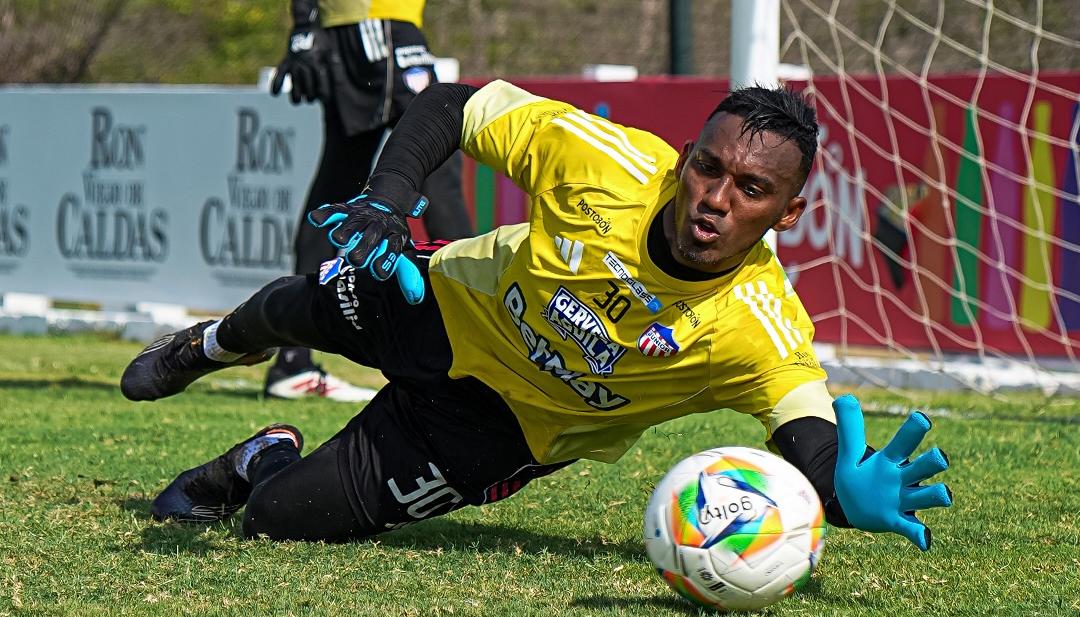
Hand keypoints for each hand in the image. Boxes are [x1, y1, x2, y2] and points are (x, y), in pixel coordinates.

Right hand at [270, 27, 330, 103]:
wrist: (306, 27)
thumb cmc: (322, 43)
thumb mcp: (332, 53)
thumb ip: (336, 69)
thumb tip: (339, 85)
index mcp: (319, 64)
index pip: (322, 88)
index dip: (324, 96)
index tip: (324, 99)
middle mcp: (306, 65)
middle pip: (308, 91)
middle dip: (311, 97)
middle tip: (311, 97)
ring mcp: (294, 64)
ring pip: (294, 88)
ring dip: (296, 97)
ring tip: (298, 100)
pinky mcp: (285, 61)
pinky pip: (279, 74)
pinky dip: (275, 83)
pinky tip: (275, 93)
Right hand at [307, 192, 428, 303]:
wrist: (389, 201)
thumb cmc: (392, 235)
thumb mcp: (404, 251)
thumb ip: (407, 274)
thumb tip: (415, 299)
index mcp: (395, 237)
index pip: (391, 250)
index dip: (386, 261)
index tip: (380, 273)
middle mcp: (379, 226)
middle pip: (371, 237)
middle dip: (363, 248)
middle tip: (356, 260)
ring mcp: (363, 216)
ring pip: (352, 223)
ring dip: (345, 230)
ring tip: (338, 240)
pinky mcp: (348, 208)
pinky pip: (335, 210)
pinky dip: (326, 214)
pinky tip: (316, 220)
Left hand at [833, 394, 951, 549]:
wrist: (855, 506)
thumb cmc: (859, 476)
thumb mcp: (849, 452)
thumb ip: (849, 427)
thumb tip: (843, 397)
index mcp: (890, 460)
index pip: (904, 442)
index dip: (913, 431)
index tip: (921, 418)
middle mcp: (902, 479)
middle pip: (923, 467)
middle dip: (932, 462)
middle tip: (939, 456)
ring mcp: (902, 500)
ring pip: (925, 496)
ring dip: (935, 495)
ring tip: (945, 494)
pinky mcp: (897, 521)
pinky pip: (912, 528)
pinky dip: (919, 534)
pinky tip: (925, 540)